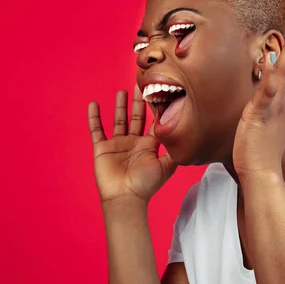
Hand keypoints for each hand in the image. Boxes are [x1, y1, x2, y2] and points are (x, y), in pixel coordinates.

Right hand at [88, 85, 177, 204]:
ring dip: (120, 106)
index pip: (153, 122)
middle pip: (137, 117)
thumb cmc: (147, 184)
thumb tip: (189, 135)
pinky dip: (94, 118)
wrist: (126, 198)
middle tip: (140, 85)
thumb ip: (176, 150)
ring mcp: (118, 144)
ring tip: (122, 92)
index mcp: (149, 145)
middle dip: (139, 102)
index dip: (156, 108)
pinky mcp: (102, 149)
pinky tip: (94, 104)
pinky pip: (97, 130)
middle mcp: (134, 142)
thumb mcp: (166, 166)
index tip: (159, 92)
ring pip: (118, 120)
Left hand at [233, 14, 284, 179]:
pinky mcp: (261, 114)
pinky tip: (273, 57)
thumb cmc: (262, 155)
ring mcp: (275, 108)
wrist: (263, 176)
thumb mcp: (269, 127)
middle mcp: (284, 104)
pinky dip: (271, 74)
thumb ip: (270, 111)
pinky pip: (267, 91)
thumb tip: (268, 104)